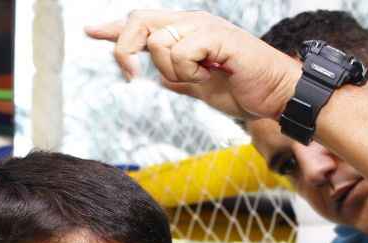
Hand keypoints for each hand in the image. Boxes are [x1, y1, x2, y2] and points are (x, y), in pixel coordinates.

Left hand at [85, 9, 300, 119]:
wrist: (275, 95)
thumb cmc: (243, 90)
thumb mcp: (201, 88)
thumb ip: (180, 79)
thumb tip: (159, 78)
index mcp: (187, 32)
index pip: (143, 24)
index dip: (115, 30)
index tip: (91, 32)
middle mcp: (193, 22)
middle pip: (139, 22)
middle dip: (125, 50)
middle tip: (130, 76)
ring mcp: (204, 27)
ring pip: (159, 43)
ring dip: (172, 70)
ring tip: (201, 76)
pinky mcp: (217, 37)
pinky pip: (181, 51)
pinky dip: (189, 70)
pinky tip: (210, 73)